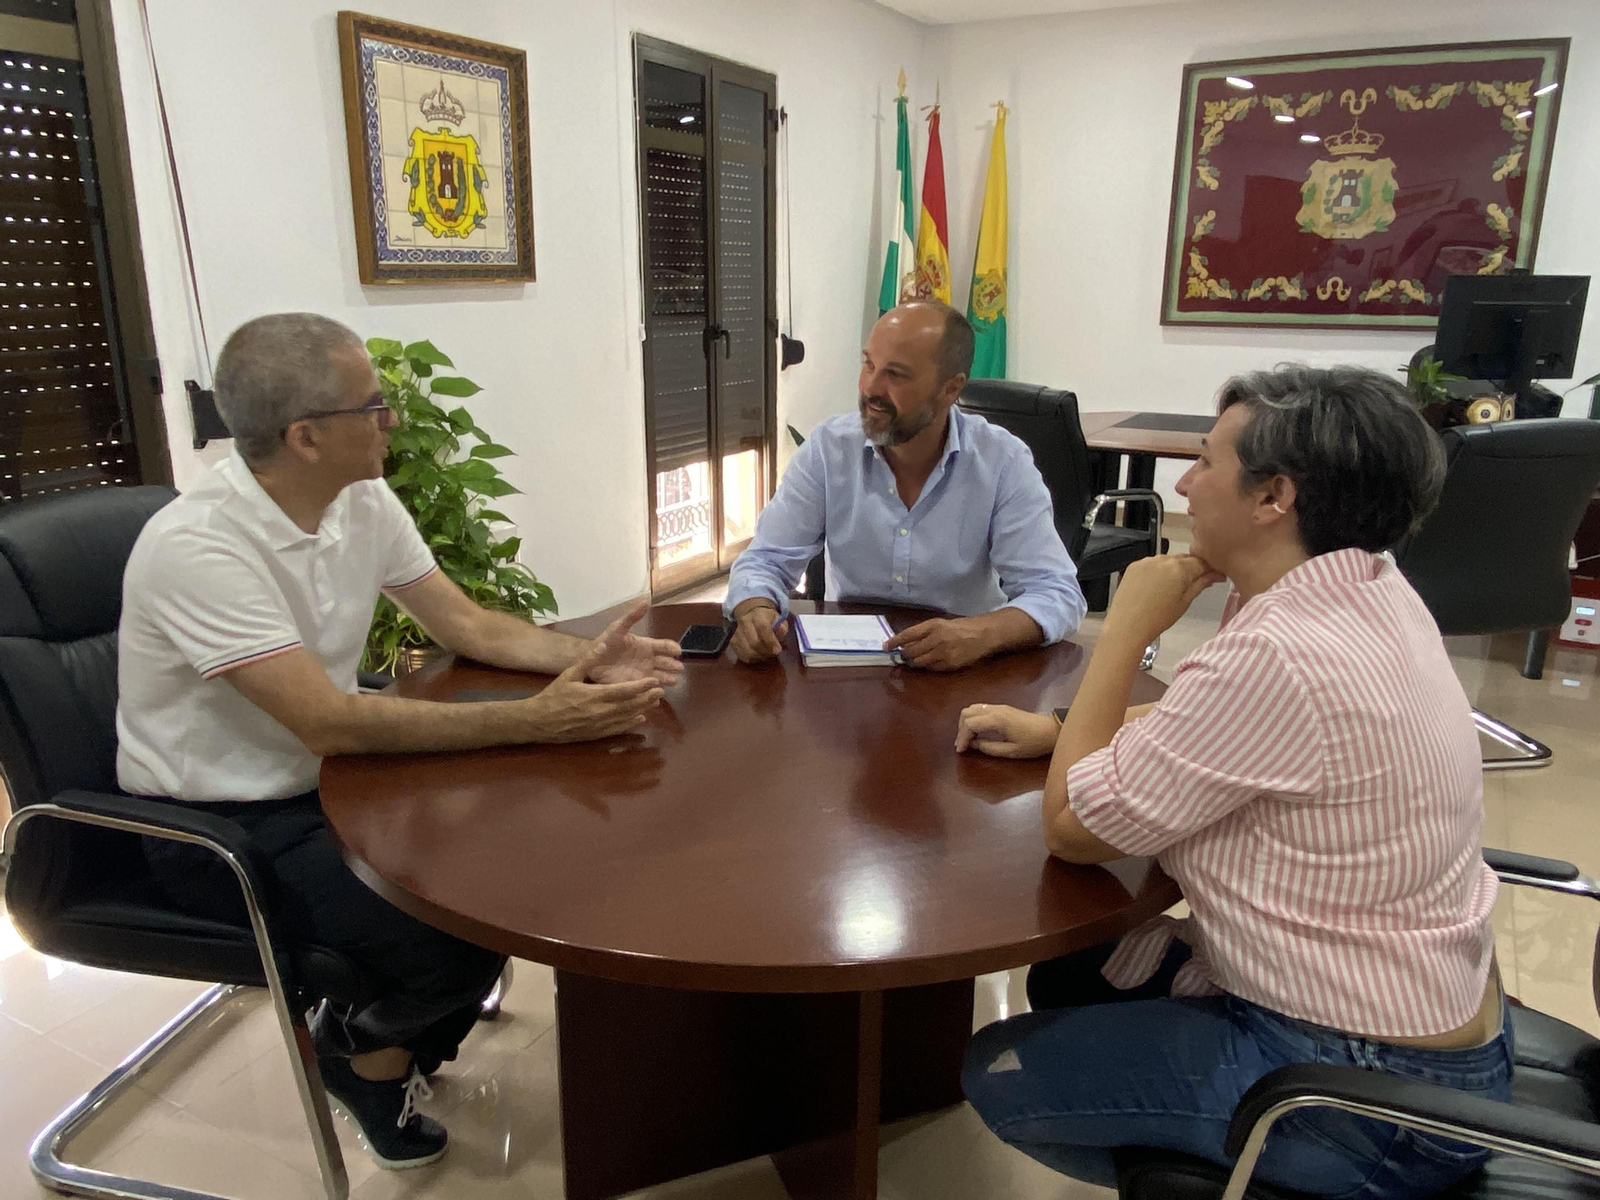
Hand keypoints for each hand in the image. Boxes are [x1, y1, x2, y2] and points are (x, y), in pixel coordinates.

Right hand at [523, 639, 664, 742]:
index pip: (624, 690)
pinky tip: (640, 719)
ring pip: (627, 717)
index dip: (641, 686)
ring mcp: (600, 725)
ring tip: (655, 702)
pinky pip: (618, 729)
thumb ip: (588, 661)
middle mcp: (601, 712)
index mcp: (595, 695)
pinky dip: (631, 724)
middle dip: (647, 697)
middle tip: (660, 690)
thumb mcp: (569, 675)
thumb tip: (602, 645)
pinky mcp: (597, 734)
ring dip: (643, 709)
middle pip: (630, 705)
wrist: (540, 722)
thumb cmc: (554, 695)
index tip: (653, 680)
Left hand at [583, 599, 683, 685]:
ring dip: (668, 678)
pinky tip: (660, 690)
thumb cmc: (605, 643)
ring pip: (661, 676)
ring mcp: (643, 673)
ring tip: (674, 681)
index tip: (678, 651)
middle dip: (674, 665)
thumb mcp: (617, 628)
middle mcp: (648, 660)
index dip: (672, 648)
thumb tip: (645, 600)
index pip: (665, 646)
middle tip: (679, 669)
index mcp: (646, 646)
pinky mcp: (636, 685)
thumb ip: (632, 616)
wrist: (591, 661)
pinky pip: (649, 687)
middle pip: (666, 663)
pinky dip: (656, 689)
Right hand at [730, 602, 787, 663]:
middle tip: (773, 653)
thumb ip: (782, 626)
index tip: (777, 650)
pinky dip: (751, 658)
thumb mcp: (778, 619)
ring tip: (766, 654)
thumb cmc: (767, 619)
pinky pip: (742, 655)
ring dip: (759, 656)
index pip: (762, 628)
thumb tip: (781, 631)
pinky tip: (758, 655)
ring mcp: (737, 633)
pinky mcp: (733, 642)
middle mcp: (745, 622)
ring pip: (747, 651)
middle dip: (766, 651)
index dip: (770, 641)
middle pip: (754, 642)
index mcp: (758, 615)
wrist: (750, 614)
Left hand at [884, 617, 992, 671]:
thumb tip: (905, 643)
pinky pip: (931, 669)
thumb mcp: (940, 624)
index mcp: (932, 626)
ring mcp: (943, 653)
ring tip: (915, 659)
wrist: (983, 634)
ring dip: (914, 662)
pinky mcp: (949, 664)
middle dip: (904, 655)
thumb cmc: (960, 627)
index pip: (907, 635)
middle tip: (903, 655)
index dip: (894, 642)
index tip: (885, 647)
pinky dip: (927, 666)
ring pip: (919, 663)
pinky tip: (929, 662)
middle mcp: (936, 639)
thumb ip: (923, 632)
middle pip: (911, 652)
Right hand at [954, 703, 1059, 758]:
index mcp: (996, 720)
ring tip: (968, 738)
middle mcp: (995, 709)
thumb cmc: (1034, 743)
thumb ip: (989, 748)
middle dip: (961, 729)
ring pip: (972, 708)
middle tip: (963, 745)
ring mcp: (999, 707)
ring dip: (966, 722)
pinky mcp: (1002, 708)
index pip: (969, 724)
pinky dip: (973, 718)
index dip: (962, 737)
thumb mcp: (1011, 751)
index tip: (961, 751)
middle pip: (967, 712)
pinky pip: (981, 709)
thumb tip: (974, 745)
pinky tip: (977, 731)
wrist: (1052, 730)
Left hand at [1101, 555, 1223, 648]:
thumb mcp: (1184, 603)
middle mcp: (1164, 559)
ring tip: (1174, 587)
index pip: (1202, 561)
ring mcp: (1147, 560)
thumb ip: (1200, 584)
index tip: (1216, 576)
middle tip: (1197, 582)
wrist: (1127, 625)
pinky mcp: (1134, 565)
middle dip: (1193, 568)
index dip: (1211, 568)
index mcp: (1180, 568)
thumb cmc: (1159, 618)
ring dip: (1175, 569)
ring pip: (1168, 560)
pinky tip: (1157, 586)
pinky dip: (1158, 571)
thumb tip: (1215, 575)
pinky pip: (1152, 563)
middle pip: (1185, 559)